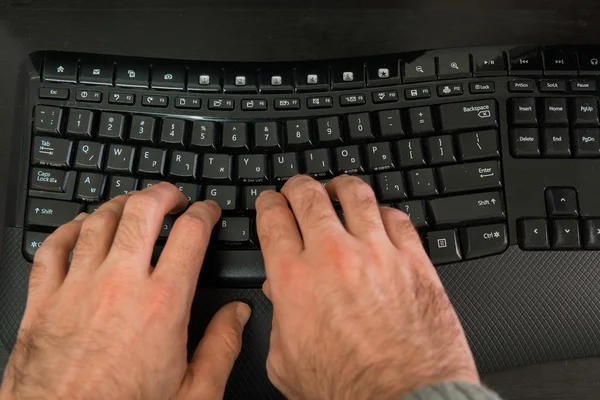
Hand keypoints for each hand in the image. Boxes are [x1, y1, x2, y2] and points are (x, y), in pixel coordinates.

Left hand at [0, 183, 250, 399]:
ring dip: (119, 205)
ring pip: (98, 222)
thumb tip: (239, 315)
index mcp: (162, 305)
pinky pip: (51, 248)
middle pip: (142, 212)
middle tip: (172, 197)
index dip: (205, 213)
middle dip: (162, 194)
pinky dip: (68, 228)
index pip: (190, 234)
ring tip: (132, 205)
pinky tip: (79, 226)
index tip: (208, 212)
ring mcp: (77, 289)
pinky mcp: (43, 302)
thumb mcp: (194, 394)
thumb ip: (222, 347)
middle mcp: (119, 286)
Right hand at [256, 175, 478, 399]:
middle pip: (309, 196)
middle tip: (298, 188)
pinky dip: (384, 211)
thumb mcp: (287, 364)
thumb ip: (277, 323)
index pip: (274, 220)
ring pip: (356, 195)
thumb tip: (280, 298)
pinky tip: (380, 216)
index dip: (268, 204)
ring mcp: (376, 253)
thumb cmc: (348, 390)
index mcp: (295, 280)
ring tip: (339, 188)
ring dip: (342, 187)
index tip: (270, 203)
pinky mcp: (413, 260)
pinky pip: (397, 217)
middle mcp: (333, 257)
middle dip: (298, 186)